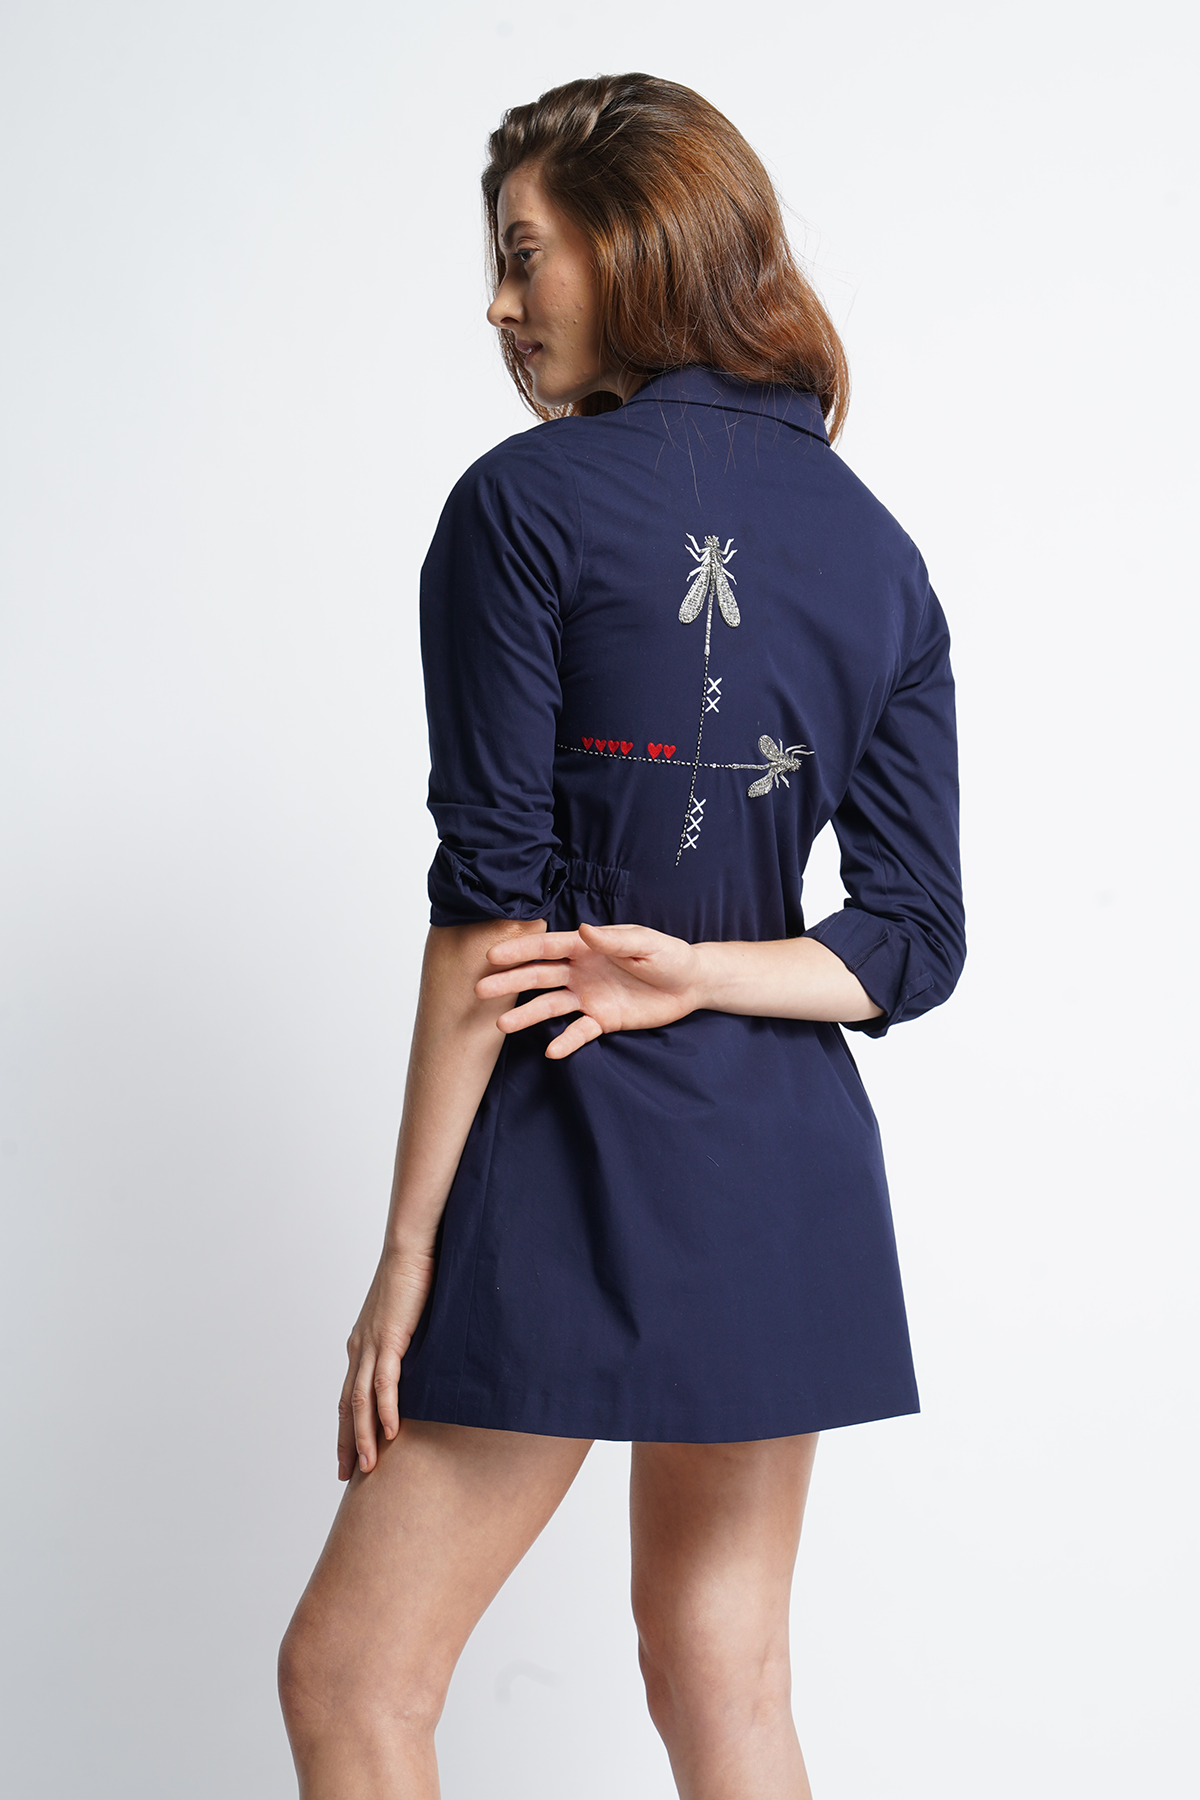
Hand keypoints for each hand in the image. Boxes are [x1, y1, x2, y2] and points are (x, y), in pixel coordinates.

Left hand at [337, 1245, 435, 1478]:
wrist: (411, 1248)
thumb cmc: (412, 1276)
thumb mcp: (406, 1318)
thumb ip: (405, 1343)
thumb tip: (417, 1363)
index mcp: (361, 1344)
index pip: (348, 1395)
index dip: (347, 1427)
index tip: (349, 1453)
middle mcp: (359, 1348)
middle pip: (346, 1406)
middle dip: (346, 1442)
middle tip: (346, 1475)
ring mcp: (371, 1345)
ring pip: (360, 1402)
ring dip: (364, 1437)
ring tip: (367, 1468)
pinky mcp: (389, 1339)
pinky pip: (384, 1383)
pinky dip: (386, 1410)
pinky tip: (391, 1433)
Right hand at [475, 921, 705, 1057]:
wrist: (691, 984)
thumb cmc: (669, 956)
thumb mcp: (645, 944)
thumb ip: (613, 940)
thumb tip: (583, 929)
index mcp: (588, 947)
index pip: (548, 948)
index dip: (521, 951)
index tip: (493, 956)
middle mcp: (581, 971)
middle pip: (540, 976)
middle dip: (511, 982)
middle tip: (482, 990)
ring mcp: (589, 996)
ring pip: (551, 1005)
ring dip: (527, 1015)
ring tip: (501, 1025)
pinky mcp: (602, 1019)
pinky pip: (579, 1031)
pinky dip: (566, 1041)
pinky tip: (551, 1051)